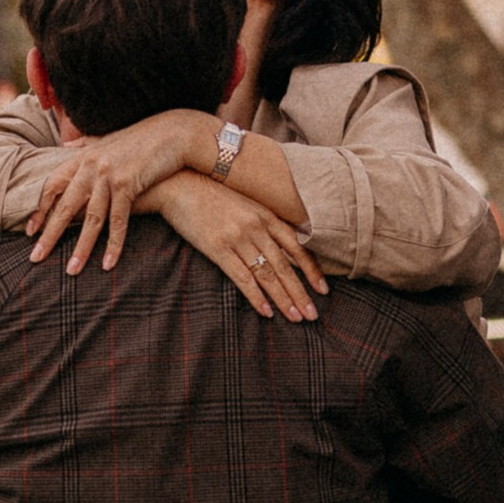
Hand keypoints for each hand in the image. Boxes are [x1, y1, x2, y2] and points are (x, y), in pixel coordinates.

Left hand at [29, 112, 212, 271]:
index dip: (40, 209)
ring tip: (72, 270)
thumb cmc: (141, 139)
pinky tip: (108, 264)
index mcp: (83, 157)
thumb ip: (84, 143)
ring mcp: (109, 175)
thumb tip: (64, 146)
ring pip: (91, 218)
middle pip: (66, 206)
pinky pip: (118, 221)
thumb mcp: (108, 140)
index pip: (52, 185)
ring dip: (81, 247)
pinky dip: (114, 244)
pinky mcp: (128, 184)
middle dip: (50, 235)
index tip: (31, 231)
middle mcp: (92, 166)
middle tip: (36, 257)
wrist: (173, 133)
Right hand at [148, 172, 325, 322]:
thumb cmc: (212, 195)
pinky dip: (256, 297)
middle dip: (301, 293)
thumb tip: (282, 246)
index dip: (312, 270)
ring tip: (296, 318)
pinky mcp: (217, 248)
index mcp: (266, 216)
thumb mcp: (245, 205)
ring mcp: (237, 238)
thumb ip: (263, 223)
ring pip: (267, 274)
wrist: (179, 184)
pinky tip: (266, 312)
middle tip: (313, 315)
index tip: (323, 290)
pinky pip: (242, 278)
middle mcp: (256, 227)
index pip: (296, 247)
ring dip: (283, 299)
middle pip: (285, 266)